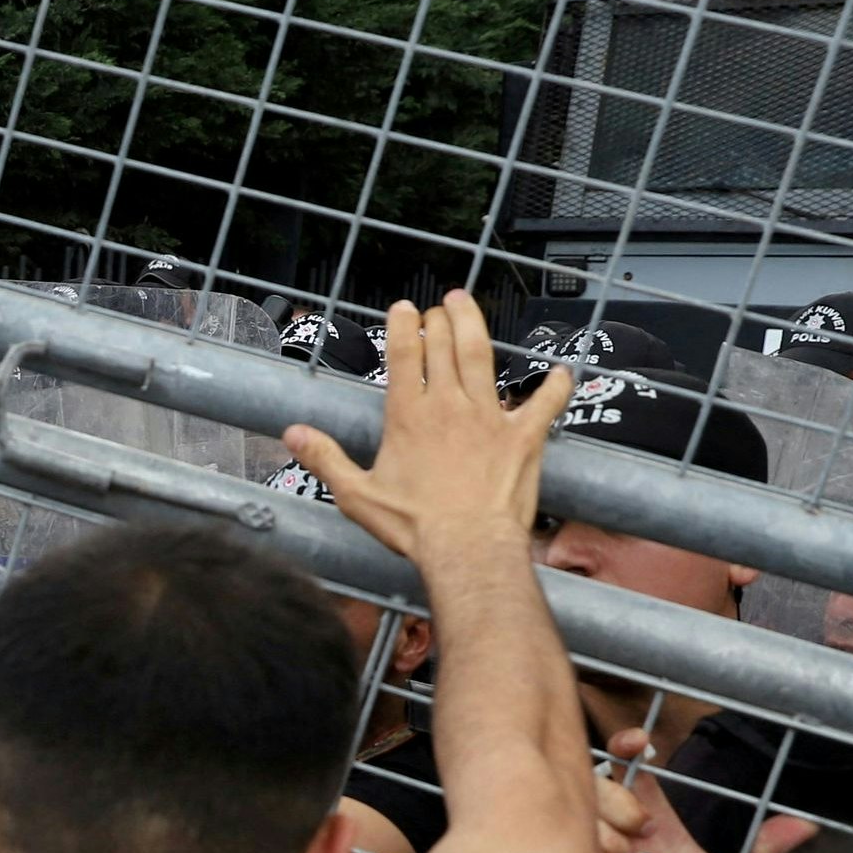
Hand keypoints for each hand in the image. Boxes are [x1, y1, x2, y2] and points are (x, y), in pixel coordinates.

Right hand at [280, 291, 566, 566]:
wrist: (468, 547)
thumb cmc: (413, 526)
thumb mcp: (356, 495)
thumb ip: (325, 458)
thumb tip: (291, 433)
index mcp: (408, 416)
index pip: (403, 355)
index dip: (402, 326)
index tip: (403, 308)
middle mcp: (448, 406)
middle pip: (442, 346)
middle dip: (438, 320)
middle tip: (437, 307)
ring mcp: (489, 417)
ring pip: (481, 356)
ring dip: (473, 326)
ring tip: (466, 304)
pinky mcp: (523, 436)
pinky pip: (544, 404)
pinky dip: (555, 387)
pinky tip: (562, 372)